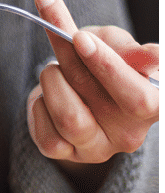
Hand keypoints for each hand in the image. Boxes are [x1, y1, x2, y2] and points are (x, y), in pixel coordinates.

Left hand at [27, 0, 158, 170]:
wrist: (71, 86)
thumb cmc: (99, 62)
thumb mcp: (112, 45)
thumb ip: (124, 48)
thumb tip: (153, 55)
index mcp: (153, 105)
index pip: (139, 96)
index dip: (109, 67)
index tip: (80, 38)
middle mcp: (130, 133)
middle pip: (104, 105)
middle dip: (76, 64)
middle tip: (66, 39)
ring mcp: (99, 148)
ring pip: (69, 118)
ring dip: (53, 82)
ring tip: (54, 69)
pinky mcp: (68, 155)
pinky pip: (47, 137)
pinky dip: (39, 106)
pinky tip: (46, 96)